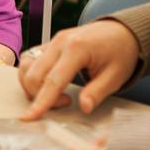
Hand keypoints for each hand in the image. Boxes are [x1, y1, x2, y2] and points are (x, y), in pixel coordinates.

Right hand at [18, 18, 139, 119]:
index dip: (41, 102)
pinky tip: (46, 83)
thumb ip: (97, 92)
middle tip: (66, 102)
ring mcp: (53, 41)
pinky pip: (30, 59)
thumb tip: (84, 108)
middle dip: (40, 96)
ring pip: (27, 66)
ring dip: (32, 86)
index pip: (53, 81)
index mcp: (77, 48)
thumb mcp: (115, 76)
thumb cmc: (121, 52)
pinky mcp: (50, 43)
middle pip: (34, 74)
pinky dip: (31, 74)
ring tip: (56, 94)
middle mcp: (60, 42)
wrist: (122, 31)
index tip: (29, 118)